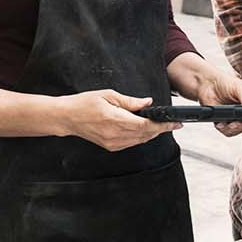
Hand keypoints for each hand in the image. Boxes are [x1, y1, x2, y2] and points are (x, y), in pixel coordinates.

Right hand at [55, 90, 179, 151]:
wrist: (67, 118)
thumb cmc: (84, 103)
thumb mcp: (108, 95)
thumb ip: (130, 101)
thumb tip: (148, 103)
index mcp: (114, 119)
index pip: (145, 125)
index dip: (162, 125)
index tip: (174, 123)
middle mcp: (114, 135)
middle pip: (146, 135)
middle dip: (161, 129)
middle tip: (174, 124)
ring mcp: (113, 143)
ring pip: (140, 141)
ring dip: (153, 134)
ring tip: (162, 126)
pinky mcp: (111, 147)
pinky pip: (132, 143)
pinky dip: (141, 137)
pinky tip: (145, 130)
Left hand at [197, 72, 241, 137]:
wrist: (208, 84)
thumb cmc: (226, 82)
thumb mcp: (239, 87)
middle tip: (236, 123)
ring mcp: (237, 119)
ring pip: (239, 131)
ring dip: (232, 129)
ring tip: (226, 123)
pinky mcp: (226, 123)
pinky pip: (228, 132)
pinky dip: (224, 129)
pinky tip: (220, 123)